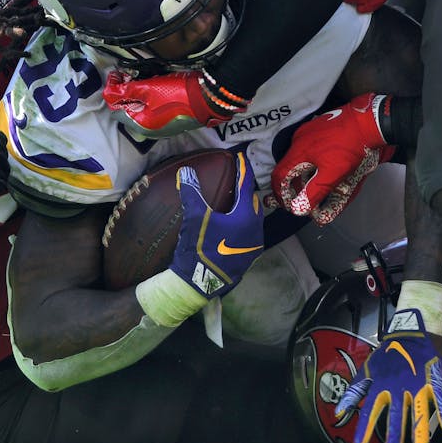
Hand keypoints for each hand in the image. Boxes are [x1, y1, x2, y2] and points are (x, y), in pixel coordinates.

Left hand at [102, 69, 242, 137]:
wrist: (208, 99)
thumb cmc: (178, 95)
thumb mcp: (148, 88)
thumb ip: (125, 90)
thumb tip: (107, 91)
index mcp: (140, 125)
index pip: (115, 108)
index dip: (113, 91)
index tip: (116, 75)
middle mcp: (149, 130)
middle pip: (128, 109)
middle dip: (126, 92)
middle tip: (128, 75)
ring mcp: (162, 127)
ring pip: (141, 109)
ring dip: (138, 94)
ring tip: (144, 79)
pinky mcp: (172, 121)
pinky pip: (154, 110)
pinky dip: (151, 98)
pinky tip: (157, 86)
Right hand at [169, 153, 262, 297]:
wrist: (200, 284)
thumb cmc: (200, 249)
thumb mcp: (194, 218)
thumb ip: (192, 193)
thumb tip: (186, 171)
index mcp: (245, 217)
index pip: (246, 186)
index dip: (243, 170)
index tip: (241, 158)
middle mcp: (255, 230)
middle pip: (253, 202)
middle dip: (246, 189)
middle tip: (238, 178)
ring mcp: (254, 245)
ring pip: (254, 218)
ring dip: (246, 207)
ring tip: (235, 199)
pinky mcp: (249, 257)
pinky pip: (251, 232)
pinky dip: (244, 222)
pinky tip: (233, 224)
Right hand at [271, 94, 392, 224]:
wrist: (367, 122)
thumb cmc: (350, 147)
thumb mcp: (332, 174)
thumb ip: (313, 191)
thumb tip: (298, 208)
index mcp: (299, 151)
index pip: (278, 175)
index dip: (280, 193)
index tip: (288, 205)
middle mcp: (299, 139)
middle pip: (287, 166)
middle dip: (292, 185)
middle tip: (300, 197)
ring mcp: (309, 131)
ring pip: (298, 156)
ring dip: (301, 172)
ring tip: (312, 184)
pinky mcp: (318, 126)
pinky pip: (308, 146)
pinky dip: (310, 160)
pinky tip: (322, 165)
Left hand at [335, 308, 441, 442]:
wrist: (413, 330)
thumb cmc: (389, 353)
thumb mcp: (367, 370)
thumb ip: (354, 392)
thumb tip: (339, 412)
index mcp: (381, 385)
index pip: (370, 409)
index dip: (365, 426)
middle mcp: (398, 387)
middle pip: (396, 413)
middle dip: (394, 434)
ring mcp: (416, 383)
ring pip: (418, 408)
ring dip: (419, 427)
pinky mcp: (433, 378)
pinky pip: (440, 397)